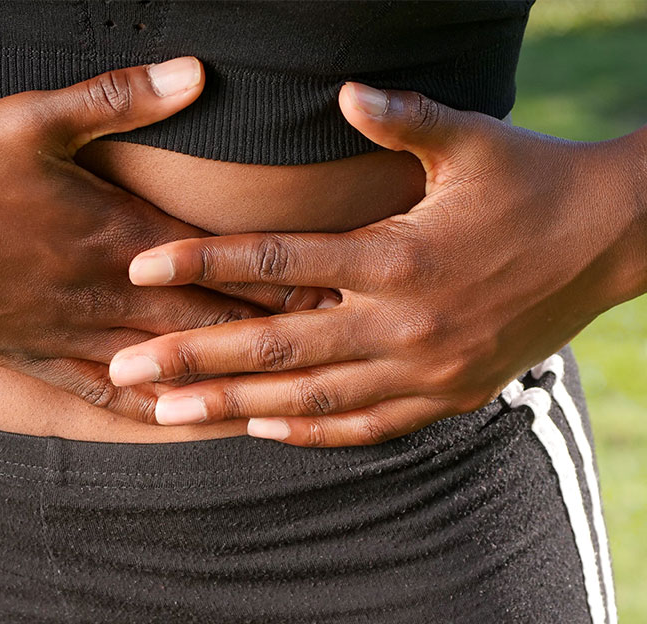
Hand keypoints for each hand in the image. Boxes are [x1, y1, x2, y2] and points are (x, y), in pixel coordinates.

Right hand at [0, 58, 332, 422]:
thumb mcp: (32, 119)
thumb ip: (120, 98)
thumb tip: (195, 73)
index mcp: (117, 232)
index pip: (218, 264)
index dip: (277, 279)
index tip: (328, 289)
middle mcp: (111, 291)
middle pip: (210, 319)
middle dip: (273, 332)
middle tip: (329, 345)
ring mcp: (80, 333)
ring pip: (173, 363)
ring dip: (229, 378)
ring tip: (278, 394)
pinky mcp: (47, 359)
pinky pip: (112, 395)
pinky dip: (155, 408)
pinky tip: (187, 419)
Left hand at [109, 82, 645, 444]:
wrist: (612, 241)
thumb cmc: (535, 183)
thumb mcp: (475, 140)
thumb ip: (404, 118)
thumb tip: (342, 92)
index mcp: (400, 255)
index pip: (280, 261)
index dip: (205, 263)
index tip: (141, 271)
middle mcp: (405, 323)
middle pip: (278, 345)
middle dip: (195, 358)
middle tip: (126, 372)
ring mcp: (426, 371)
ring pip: (312, 397)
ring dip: (236, 405)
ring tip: (171, 415)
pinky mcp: (448, 397)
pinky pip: (367, 425)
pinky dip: (312, 430)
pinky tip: (264, 429)